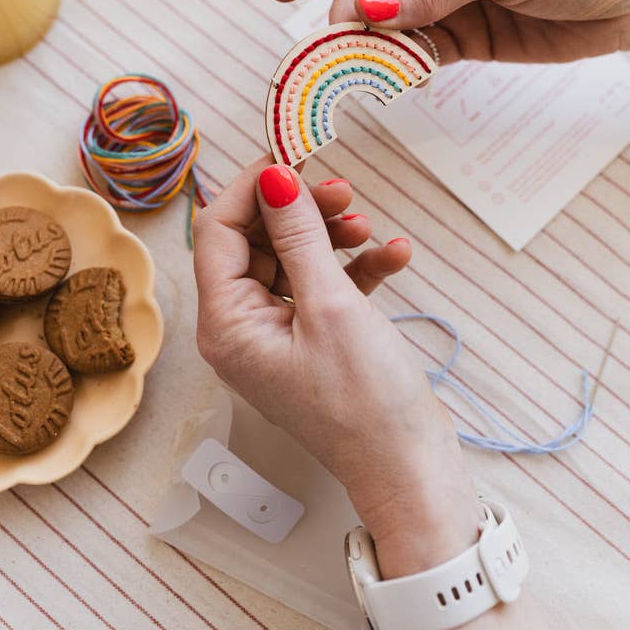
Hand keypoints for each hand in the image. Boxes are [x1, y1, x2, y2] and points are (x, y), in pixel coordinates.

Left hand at [193, 158, 479, 571]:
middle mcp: (243, 328)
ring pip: (295, 260)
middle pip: (258, 242)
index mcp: (226, 324)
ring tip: (370, 226)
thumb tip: (274, 177)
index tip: (291, 159)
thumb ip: (299, 236)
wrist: (410, 469)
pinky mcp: (316, 340)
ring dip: (333, 236)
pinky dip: (357, 267)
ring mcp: (280, 335)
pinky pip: (325, 286)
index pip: (218, 232)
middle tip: (342, 190)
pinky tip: (395, 256)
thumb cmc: (365, 403)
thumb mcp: (331, 305)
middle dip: (300, 212)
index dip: (252, 190)